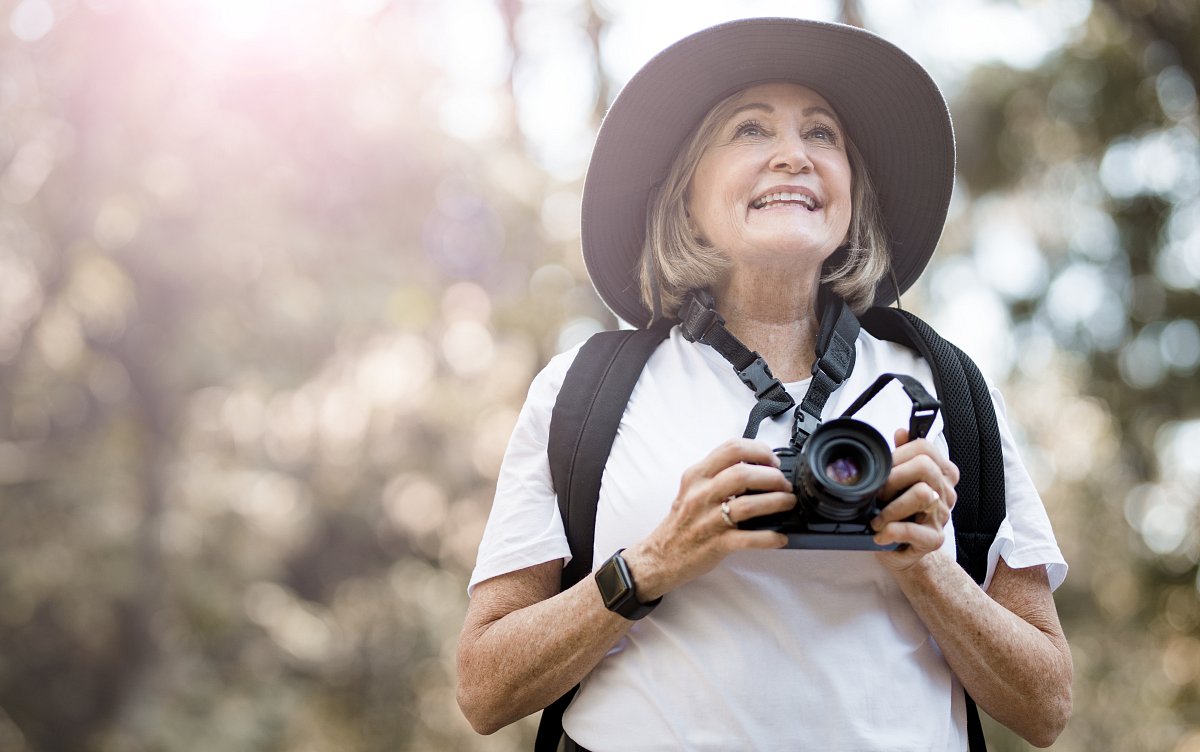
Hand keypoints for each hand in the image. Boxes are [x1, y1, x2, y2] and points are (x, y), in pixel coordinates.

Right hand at [622, 439, 795, 599]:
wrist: (660, 556)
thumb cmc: (681, 522)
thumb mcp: (692, 488)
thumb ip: (718, 474)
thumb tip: (756, 467)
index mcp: (697, 475)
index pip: (732, 448)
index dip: (760, 451)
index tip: (772, 460)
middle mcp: (701, 494)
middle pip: (743, 473)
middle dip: (773, 476)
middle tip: (784, 484)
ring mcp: (708, 519)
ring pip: (749, 504)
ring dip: (777, 502)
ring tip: (788, 503)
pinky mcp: (716, 544)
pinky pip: (749, 539)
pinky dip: (770, 537)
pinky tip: (780, 537)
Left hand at [872, 428, 959, 571]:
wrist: (903, 550)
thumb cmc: (899, 512)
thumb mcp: (898, 481)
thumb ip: (902, 454)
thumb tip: (902, 432)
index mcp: (940, 473)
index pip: (925, 448)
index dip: (899, 455)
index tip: (883, 469)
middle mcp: (945, 491)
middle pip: (925, 467)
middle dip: (893, 479)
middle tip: (878, 494)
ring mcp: (942, 515)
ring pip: (922, 495)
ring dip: (891, 508)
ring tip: (877, 519)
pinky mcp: (935, 539)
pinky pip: (913, 530)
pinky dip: (891, 531)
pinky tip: (882, 533)